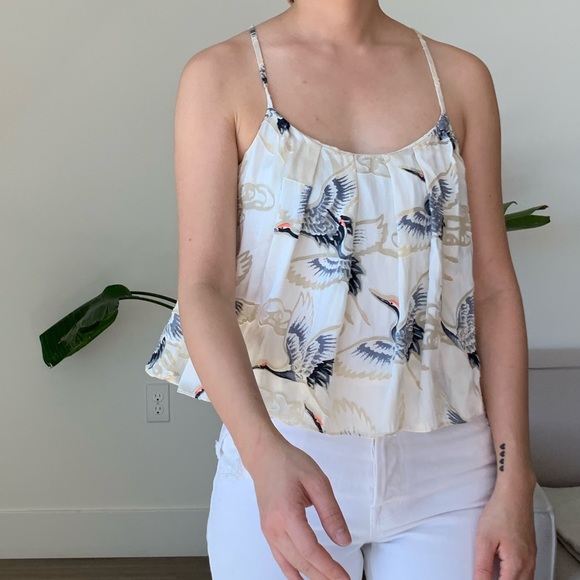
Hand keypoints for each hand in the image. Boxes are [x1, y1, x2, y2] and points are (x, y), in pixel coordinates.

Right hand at [245, 432, 351, 579]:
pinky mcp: (268, 530)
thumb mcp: (317, 482)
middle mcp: (275, 527)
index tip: (345, 578)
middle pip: (301, 561)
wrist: (264, 456)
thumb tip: (343, 540)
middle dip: (322, 576)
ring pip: (291, 563)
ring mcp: (269, 531)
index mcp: (288, 514)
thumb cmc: (290, 463)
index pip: (311, 550)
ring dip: (310, 576)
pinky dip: (291, 572)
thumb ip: (331, 512)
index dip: (329, 568)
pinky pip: (280, 558)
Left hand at [473, 485, 536, 579]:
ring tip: (494, 574)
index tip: (480, 579)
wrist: (515, 494)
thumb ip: (482, 566)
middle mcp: (528, 565)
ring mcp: (532, 559)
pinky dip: (516, 577)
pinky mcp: (531, 552)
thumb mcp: (484, 539)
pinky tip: (506, 572)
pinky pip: (528, 574)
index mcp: (516, 564)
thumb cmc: (500, 511)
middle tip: (486, 576)